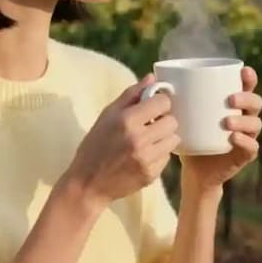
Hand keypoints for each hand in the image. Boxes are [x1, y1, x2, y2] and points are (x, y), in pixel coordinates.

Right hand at [66, 74, 178, 209]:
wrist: (87, 184)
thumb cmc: (95, 146)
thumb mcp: (107, 115)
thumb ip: (131, 95)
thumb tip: (152, 78)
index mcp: (127, 120)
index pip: (163, 102)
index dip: (159, 103)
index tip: (153, 107)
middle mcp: (139, 139)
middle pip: (172, 121)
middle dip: (164, 120)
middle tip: (152, 125)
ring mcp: (146, 159)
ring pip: (174, 139)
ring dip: (164, 138)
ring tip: (150, 140)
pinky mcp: (151, 174)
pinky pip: (167, 158)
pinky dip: (159, 155)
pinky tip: (144, 156)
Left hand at [179, 66, 261, 190]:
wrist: (194, 171)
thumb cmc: (189, 137)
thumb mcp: (180, 116)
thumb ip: (172, 99)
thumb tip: (152, 78)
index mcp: (233, 104)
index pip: (247, 86)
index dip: (249, 78)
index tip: (243, 71)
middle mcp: (244, 117)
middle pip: (256, 102)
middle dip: (247, 97)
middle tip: (230, 99)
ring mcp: (247, 136)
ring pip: (255, 124)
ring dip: (243, 120)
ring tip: (227, 122)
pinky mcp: (244, 155)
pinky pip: (252, 146)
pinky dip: (244, 141)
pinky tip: (233, 138)